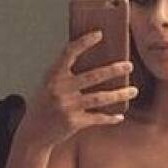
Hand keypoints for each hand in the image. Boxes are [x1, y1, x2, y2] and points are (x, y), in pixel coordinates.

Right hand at [18, 31, 138, 149]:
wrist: (33, 133)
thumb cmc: (44, 105)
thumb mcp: (49, 85)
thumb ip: (65, 74)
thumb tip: (94, 61)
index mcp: (53, 76)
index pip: (69, 53)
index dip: (84, 42)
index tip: (99, 34)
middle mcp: (60, 89)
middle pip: (93, 76)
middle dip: (114, 70)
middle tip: (129, 65)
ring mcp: (67, 106)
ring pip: (100, 97)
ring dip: (120, 94)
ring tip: (133, 91)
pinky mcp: (73, 122)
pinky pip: (97, 117)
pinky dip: (110, 118)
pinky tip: (119, 116)